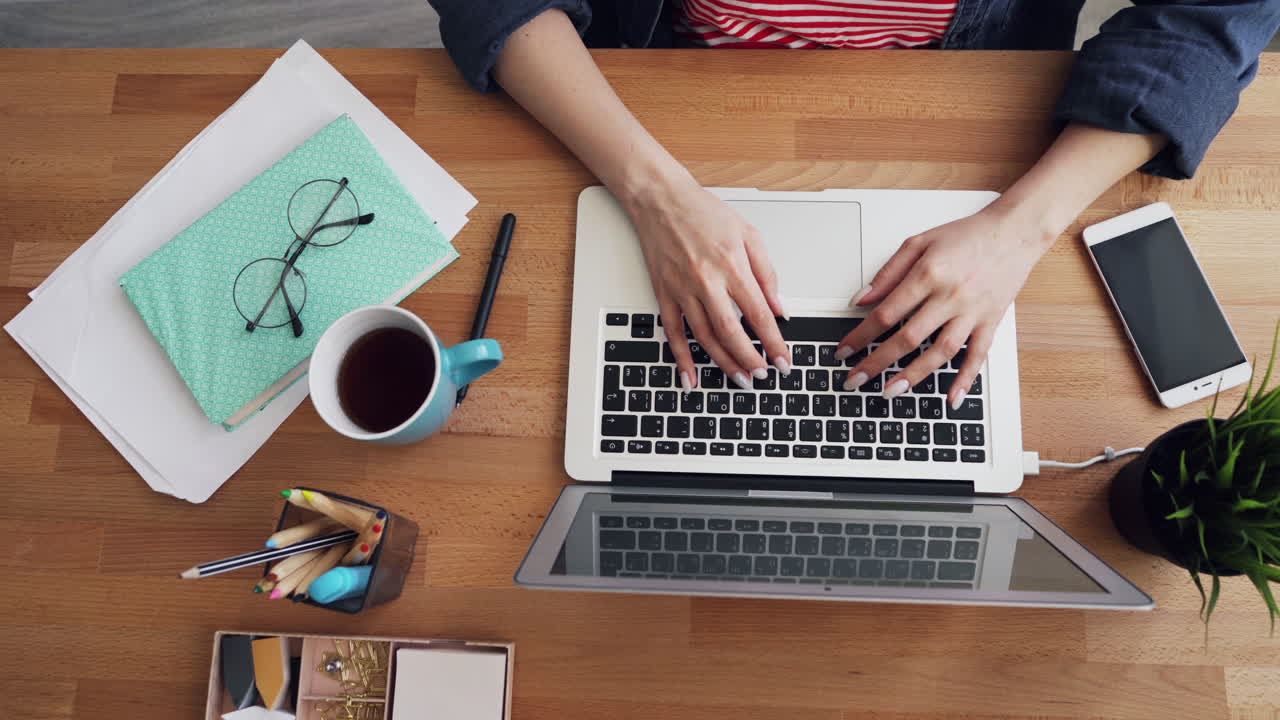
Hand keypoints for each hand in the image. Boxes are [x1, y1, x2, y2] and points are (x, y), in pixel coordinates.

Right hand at [622, 177, 790, 391]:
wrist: (661, 199)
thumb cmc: (704, 212)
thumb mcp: (748, 234)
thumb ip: (767, 273)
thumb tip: (780, 308)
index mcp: (732, 266)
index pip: (758, 314)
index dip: (774, 343)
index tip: (784, 360)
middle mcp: (706, 281)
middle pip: (731, 332)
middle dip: (751, 360)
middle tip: (764, 377)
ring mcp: (682, 290)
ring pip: (704, 337)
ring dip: (723, 363)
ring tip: (740, 380)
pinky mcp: (663, 294)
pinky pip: (673, 332)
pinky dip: (682, 358)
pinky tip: (692, 376)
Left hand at [834, 206, 1051, 408]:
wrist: (1013, 232)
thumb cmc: (966, 236)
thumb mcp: (919, 242)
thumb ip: (888, 273)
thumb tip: (862, 299)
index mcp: (928, 274)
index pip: (886, 313)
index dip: (861, 335)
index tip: (843, 351)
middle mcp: (950, 296)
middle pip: (908, 338)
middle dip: (877, 363)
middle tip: (854, 380)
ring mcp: (972, 311)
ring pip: (940, 351)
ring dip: (914, 375)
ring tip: (890, 392)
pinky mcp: (991, 321)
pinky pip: (978, 355)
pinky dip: (965, 379)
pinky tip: (951, 398)